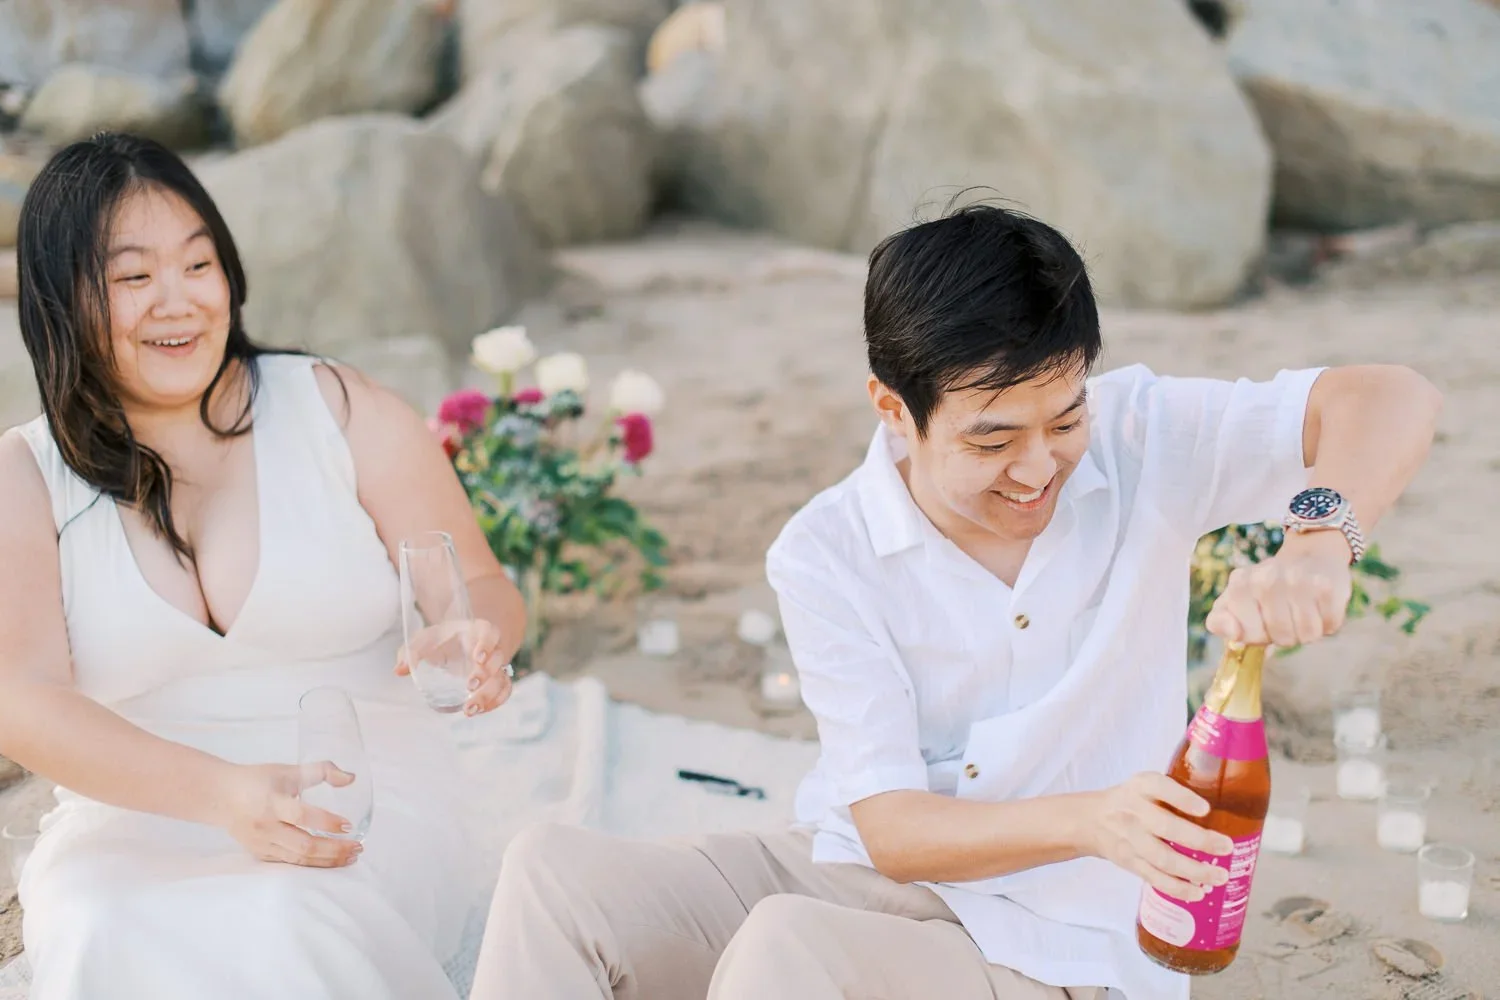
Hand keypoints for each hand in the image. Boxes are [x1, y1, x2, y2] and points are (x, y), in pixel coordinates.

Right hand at [219, 763, 362, 867]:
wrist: (221, 796)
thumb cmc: (258, 781)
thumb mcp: (289, 770)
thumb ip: (322, 771)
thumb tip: (351, 778)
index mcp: (272, 802)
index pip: (302, 815)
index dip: (327, 822)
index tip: (348, 825)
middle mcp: (266, 826)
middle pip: (304, 845)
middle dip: (334, 849)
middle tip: (358, 847)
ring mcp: (262, 843)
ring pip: (298, 859)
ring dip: (327, 860)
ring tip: (350, 857)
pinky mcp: (260, 854)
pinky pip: (289, 863)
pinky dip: (312, 864)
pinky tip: (330, 860)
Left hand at [395, 618, 513, 715]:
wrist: (458, 643)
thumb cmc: (442, 640)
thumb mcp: (426, 640)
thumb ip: (411, 652)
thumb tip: (399, 671)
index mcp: (478, 631)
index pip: (489, 633)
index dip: (486, 644)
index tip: (478, 657)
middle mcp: (492, 648)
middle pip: (498, 659)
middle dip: (485, 674)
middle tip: (469, 686)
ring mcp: (497, 666)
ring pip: (502, 679)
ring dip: (489, 695)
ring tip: (470, 710)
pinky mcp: (497, 680)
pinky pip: (504, 691)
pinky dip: (496, 702)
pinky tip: (479, 711)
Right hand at [1084, 772, 1234, 901]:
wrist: (1091, 820)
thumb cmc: (1131, 800)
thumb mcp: (1145, 784)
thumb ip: (1176, 790)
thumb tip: (1227, 798)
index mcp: (1141, 787)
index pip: (1159, 786)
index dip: (1182, 798)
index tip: (1205, 809)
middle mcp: (1134, 812)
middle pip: (1165, 827)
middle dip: (1198, 840)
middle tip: (1226, 847)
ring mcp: (1132, 840)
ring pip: (1163, 858)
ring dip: (1194, 870)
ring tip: (1220, 876)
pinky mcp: (1131, 862)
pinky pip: (1155, 878)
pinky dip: (1178, 888)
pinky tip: (1198, 892)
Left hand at [1204, 531, 1352, 647]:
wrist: (1309, 557)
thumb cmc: (1268, 591)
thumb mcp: (1235, 603)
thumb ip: (1220, 622)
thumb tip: (1232, 633)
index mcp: (1239, 584)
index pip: (1247, 634)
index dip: (1258, 636)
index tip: (1260, 620)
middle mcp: (1266, 578)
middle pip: (1281, 637)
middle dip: (1286, 634)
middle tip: (1286, 613)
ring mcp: (1297, 580)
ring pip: (1307, 634)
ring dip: (1308, 629)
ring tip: (1303, 609)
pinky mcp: (1327, 584)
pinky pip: (1329, 625)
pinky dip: (1327, 622)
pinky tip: (1319, 604)